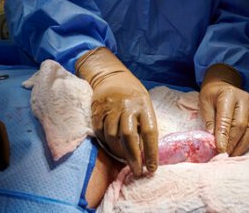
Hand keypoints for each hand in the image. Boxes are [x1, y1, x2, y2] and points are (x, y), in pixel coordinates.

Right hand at [75, 47, 158, 176]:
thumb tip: (146, 154)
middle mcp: (127, 106)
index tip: (152, 168)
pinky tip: (111, 145)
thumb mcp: (145, 105)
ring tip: (124, 158)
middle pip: (128, 136)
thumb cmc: (133, 96)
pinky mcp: (97, 110)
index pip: (149, 132)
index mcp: (143, 105)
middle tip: (136, 171)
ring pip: (112, 136)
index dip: (150, 152)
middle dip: (133, 158)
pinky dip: (106, 142)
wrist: (112, 77)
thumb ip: (145, 125)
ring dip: (118, 152)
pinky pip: (100, 132)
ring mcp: (110, 108)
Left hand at [199, 63, 248, 155]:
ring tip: (234, 153)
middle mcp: (245, 99)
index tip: (220, 150)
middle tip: (225, 155)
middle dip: (233, 143)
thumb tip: (212, 138)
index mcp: (228, 95)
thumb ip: (208, 119)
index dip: (223, 136)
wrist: (223, 86)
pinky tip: (246, 145)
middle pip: (242, 125)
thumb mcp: (204, 103)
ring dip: (244, 144)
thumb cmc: (213, 96)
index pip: (226, 119)